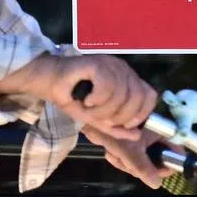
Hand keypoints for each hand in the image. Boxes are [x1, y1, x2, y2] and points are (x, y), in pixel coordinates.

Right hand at [0, 53, 156, 140]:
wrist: (47, 81)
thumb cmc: (71, 96)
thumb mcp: (96, 118)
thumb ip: (116, 126)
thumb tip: (137, 134)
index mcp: (126, 79)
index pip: (150, 95)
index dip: (141, 114)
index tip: (125, 124)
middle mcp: (122, 69)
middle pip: (137, 98)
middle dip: (120, 117)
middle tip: (101, 119)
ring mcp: (110, 64)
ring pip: (122, 94)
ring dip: (104, 111)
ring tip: (89, 110)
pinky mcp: (97, 62)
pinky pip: (108, 86)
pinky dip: (97, 100)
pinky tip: (87, 100)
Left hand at [82, 124, 170, 189]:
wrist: (94, 119)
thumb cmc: (116, 131)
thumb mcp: (130, 151)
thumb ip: (144, 168)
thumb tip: (156, 184)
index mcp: (162, 133)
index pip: (177, 153)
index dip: (167, 166)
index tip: (154, 173)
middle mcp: (156, 136)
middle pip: (157, 161)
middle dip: (140, 167)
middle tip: (127, 164)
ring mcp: (145, 139)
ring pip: (144, 162)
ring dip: (129, 164)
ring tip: (116, 156)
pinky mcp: (134, 142)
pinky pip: (134, 158)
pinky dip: (123, 159)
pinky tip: (112, 153)